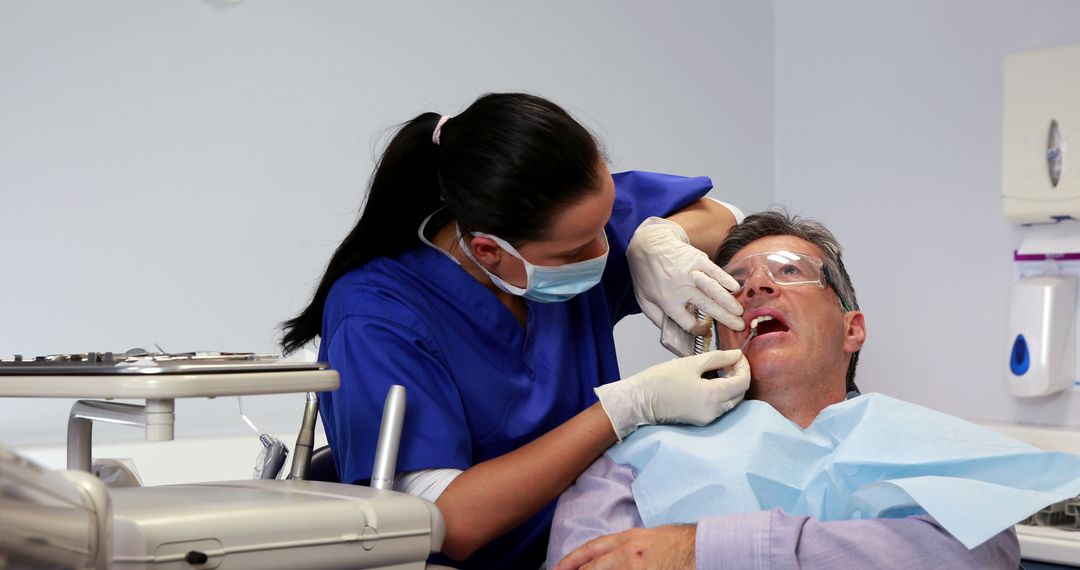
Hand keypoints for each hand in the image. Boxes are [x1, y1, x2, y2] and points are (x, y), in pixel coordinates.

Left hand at [554, 526, 695, 569]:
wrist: (704, 548)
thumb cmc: (680, 543)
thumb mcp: (648, 537)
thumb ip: (626, 546)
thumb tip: (608, 558)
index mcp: (629, 538)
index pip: (592, 549)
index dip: (572, 559)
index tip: (558, 568)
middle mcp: (629, 553)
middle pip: (593, 567)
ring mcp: (638, 569)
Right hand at [594, 349, 749, 440]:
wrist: (640, 400)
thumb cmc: (662, 379)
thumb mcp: (691, 363)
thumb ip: (718, 357)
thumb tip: (737, 355)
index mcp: (714, 396)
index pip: (743, 382)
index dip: (744, 366)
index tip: (737, 354)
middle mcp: (715, 411)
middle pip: (740, 394)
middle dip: (740, 375)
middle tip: (730, 360)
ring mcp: (708, 418)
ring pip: (731, 401)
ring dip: (731, 385)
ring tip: (721, 369)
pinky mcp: (700, 420)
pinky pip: (720, 407)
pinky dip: (722, 393)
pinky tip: (712, 381)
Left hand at [627, 217, 744, 333]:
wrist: (647, 245)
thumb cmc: (645, 274)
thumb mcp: (644, 301)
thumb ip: (657, 318)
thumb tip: (674, 333)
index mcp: (668, 301)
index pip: (688, 322)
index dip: (698, 330)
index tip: (705, 330)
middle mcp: (681, 288)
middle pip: (707, 307)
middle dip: (725, 318)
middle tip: (739, 326)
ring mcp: (691, 273)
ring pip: (714, 290)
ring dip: (729, 302)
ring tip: (740, 312)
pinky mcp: (698, 259)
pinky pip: (715, 271)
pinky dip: (726, 279)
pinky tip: (735, 288)